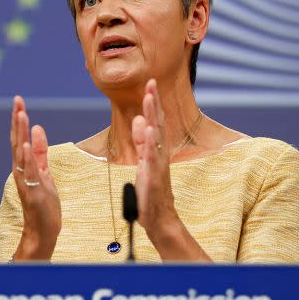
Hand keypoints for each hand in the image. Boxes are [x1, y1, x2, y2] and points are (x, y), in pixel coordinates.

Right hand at [9, 96, 60, 258]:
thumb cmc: (43, 203)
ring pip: (20, 154)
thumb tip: (37, 128)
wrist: (42, 231)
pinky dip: (26, 159)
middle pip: (17, 141)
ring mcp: (25, 181)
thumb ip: (39, 152)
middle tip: (17, 101)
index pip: (19, 138)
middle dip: (17, 121)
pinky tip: (24, 146)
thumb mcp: (44, 172)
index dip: (19, 119)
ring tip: (22, 116)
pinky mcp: (33, 192)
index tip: (19, 101)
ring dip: (20, 134)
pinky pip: (29, 172)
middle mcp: (20, 171)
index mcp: (24, 165)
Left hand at [131, 80, 211, 260]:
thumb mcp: (144, 162)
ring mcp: (158, 164)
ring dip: (152, 116)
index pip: (154, 121)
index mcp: (155, 149)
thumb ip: (142, 142)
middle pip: (157, 123)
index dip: (152, 102)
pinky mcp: (154, 176)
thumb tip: (138, 121)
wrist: (159, 217)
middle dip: (154, 102)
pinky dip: (149, 142)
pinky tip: (147, 129)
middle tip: (152, 82)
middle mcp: (160, 153)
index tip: (150, 83)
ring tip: (149, 98)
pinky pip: (152, 157)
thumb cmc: (152, 191)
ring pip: (155, 135)